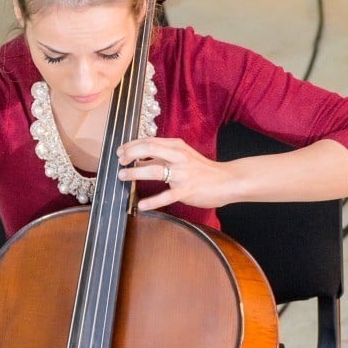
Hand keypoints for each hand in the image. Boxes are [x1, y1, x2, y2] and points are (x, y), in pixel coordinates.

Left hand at [117, 137, 234, 210]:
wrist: (227, 180)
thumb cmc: (202, 170)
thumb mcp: (182, 156)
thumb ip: (162, 156)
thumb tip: (139, 159)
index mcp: (176, 146)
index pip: (150, 141)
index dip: (132, 145)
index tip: (121, 152)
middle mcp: (178, 156)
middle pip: (150, 149)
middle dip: (131, 154)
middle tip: (120, 162)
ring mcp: (183, 173)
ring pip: (155, 170)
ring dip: (135, 173)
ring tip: (122, 176)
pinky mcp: (187, 190)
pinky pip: (166, 196)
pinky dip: (153, 201)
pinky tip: (141, 205)